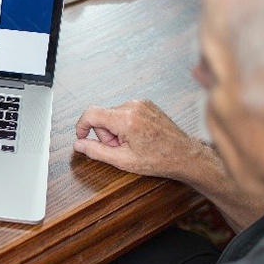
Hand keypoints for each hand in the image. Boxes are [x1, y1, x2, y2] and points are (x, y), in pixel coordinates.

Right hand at [73, 100, 204, 181]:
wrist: (184, 155)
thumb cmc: (159, 159)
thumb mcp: (123, 160)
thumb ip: (96, 151)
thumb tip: (78, 144)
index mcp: (126, 120)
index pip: (91, 113)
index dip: (81, 126)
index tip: (81, 137)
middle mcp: (133, 106)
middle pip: (102, 116)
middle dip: (106, 133)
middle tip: (120, 148)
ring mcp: (141, 103)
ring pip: (113, 114)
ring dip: (116, 129)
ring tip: (131, 143)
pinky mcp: (146, 104)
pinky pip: (125, 112)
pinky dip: (125, 124)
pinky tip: (138, 136)